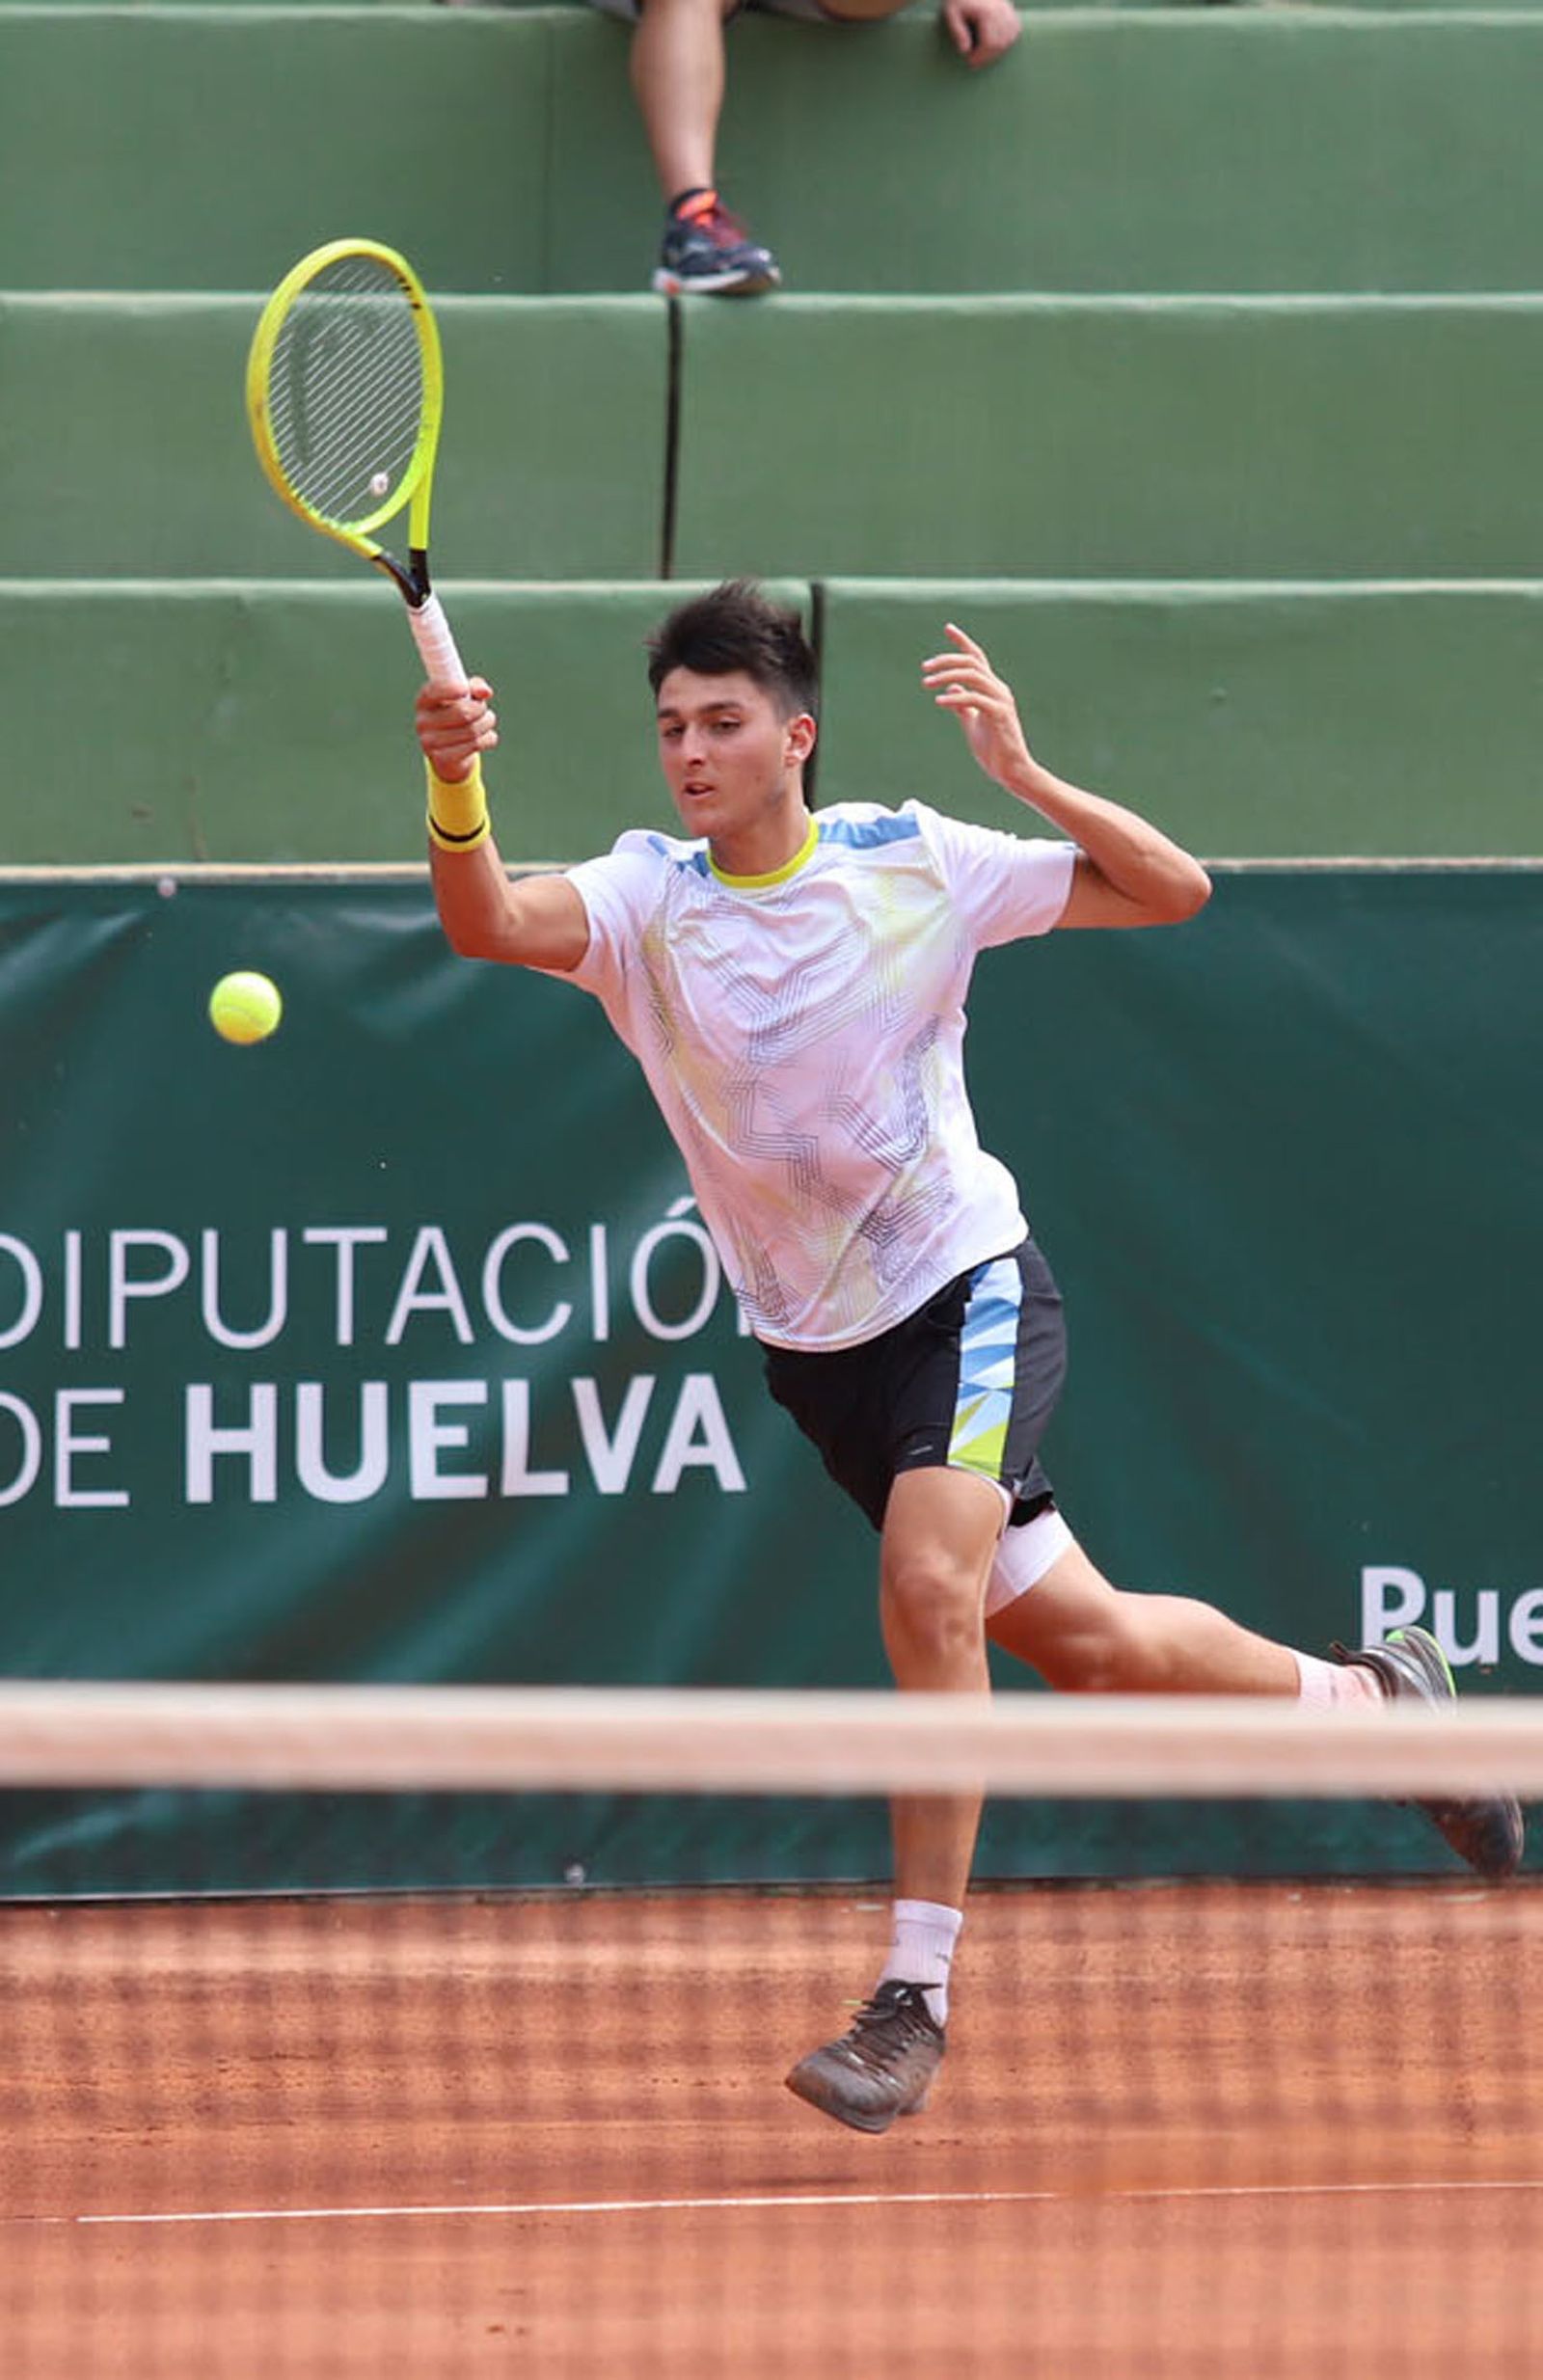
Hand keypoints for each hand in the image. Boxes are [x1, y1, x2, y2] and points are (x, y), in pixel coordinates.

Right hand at [416, 676, 498, 782]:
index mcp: (425, 700)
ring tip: (486, 722)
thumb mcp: (465, 698)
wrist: (451, 756)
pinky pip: (476, 744)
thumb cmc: (458, 718)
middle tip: (483, 709)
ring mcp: (430, 742)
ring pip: (472, 730)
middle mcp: (423, 721)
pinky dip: (488, 739)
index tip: (464, 690)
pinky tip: (484, 738)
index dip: (450, 688)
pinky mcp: (442, 759)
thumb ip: (475, 688)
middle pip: (462, 712)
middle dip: (480, 709)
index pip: (434, 691)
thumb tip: (485, 692)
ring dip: (487, 723)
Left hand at [921, 624, 1033, 788]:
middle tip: (924, 668)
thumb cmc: (993, 749)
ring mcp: (1001, 701)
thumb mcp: (972, 723)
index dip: (963, 642)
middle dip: (946, 661)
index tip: (947, 628)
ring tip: (926, 683)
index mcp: (992, 689)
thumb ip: (962, 706)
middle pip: (972, 663)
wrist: (1011, 771)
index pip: (977, 658)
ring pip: (974, 676)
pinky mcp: (1000, 715)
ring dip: (947, 676)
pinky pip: (976, 699)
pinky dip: (956, 698)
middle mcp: (999, 690)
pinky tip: (939, 702)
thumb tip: (950, 690)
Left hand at [940, 0, 1019, 67]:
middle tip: (974, 61)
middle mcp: (1002, 12)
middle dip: (986, 57)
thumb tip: (964, 51)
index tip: (969, 61)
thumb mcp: (951, 12)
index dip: (980, 57)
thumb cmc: (959, 0)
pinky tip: (992, 43)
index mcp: (987, 13)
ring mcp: (1009, 11)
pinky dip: (1004, 42)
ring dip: (995, 52)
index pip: (989, 43)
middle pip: (999, 44)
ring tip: (981, 53)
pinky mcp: (1012, 12)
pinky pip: (1013, 33)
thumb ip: (957, 31)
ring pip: (1008, 41)